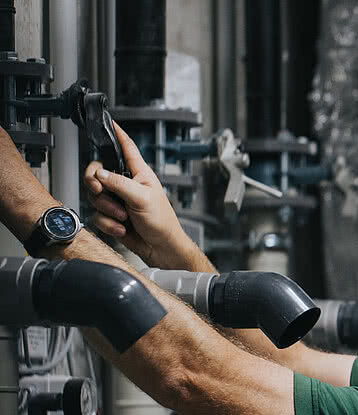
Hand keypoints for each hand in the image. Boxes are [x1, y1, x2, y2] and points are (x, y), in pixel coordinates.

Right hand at [83, 122, 188, 265]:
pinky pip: (98, 215)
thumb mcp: (143, 198)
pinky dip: (108, 224)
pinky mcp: (112, 217)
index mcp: (139, 173)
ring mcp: (118, 200)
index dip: (116, 133)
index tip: (107, 121)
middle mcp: (126, 184)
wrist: (161, 249)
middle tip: (100, 192)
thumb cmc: (162, 222)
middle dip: (95, 184)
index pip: (126, 147)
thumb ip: (120, 183)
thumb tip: (99, 174)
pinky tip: (122, 228)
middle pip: (97, 172)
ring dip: (107, 210)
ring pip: (95, 196)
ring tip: (123, 217)